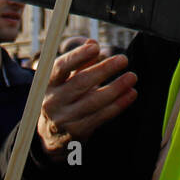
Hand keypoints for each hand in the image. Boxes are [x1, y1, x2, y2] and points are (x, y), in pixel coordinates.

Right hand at [37, 40, 137, 161]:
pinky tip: (131, 94)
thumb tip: (92, 42)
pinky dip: (118, 105)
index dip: (77, 56)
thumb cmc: (63, 99)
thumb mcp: (65, 81)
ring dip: (115, 88)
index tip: (96, 47)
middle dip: (103, 70)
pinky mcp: (77, 132)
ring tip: (131, 77)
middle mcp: (53, 101)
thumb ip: (79, 63)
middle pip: (80, 83)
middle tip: (123, 59)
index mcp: (48, 83)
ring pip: (93, 101)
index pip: (60, 67)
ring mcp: (64, 118)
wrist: (51, 137)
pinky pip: (101, 116)